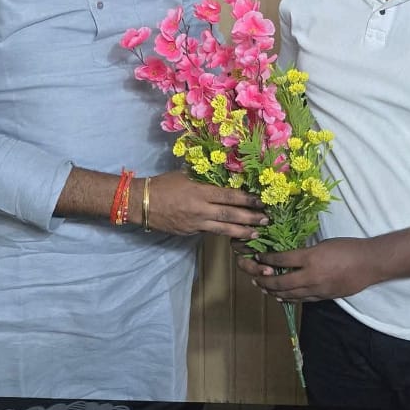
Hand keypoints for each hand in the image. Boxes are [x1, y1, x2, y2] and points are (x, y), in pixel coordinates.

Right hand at [147, 171, 267, 237]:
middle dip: (251, 218)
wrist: (142, 203)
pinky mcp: (190, 232)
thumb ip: (204, 178)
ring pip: (224, 229)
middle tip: (267, 219)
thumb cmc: (163, 184)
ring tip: (257, 233)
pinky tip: (235, 235)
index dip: (247, 199)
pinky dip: (224, 233)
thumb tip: (223, 176)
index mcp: (200, 191)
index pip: (229, 196)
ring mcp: (195, 224)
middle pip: (230, 215)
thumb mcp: (185, 175)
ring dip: (242, 231)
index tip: (262, 201)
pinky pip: (210, 232)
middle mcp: (200, 209)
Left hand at [234, 238, 378, 302]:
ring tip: (262, 288)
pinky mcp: (323, 297)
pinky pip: (301, 300)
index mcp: (311, 257)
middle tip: (254, 277)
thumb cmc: (348, 248)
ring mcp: (317, 289)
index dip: (267, 259)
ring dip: (273, 292)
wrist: (369, 264)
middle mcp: (311, 276)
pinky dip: (288, 299)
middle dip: (264, 280)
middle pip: (281, 281)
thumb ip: (307, 252)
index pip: (282, 259)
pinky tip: (281, 297)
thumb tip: (291, 257)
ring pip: (289, 294)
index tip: (258, 256)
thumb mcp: (324, 244)